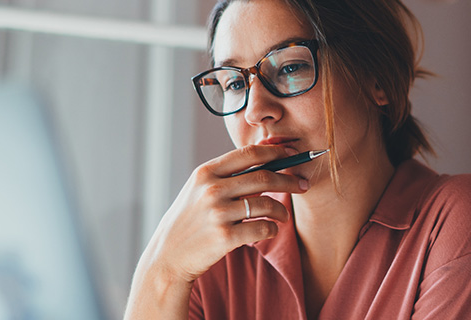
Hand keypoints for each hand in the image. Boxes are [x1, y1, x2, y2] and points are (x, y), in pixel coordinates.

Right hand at [133, 144, 308, 285]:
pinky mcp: (224, 237)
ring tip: (284, 215)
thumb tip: (264, 158)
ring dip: (282, 210)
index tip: (293, 153)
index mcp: (205, 172)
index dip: (276, 151)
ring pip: (267, 204)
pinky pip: (262, 229)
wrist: (167, 256)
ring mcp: (218, 213)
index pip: (248, 154)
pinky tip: (270, 230)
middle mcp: (211, 189)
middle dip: (289, 180)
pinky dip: (272, 229)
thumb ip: (225, 175)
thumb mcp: (198, 190)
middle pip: (264, 177)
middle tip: (303, 185)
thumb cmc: (189, 221)